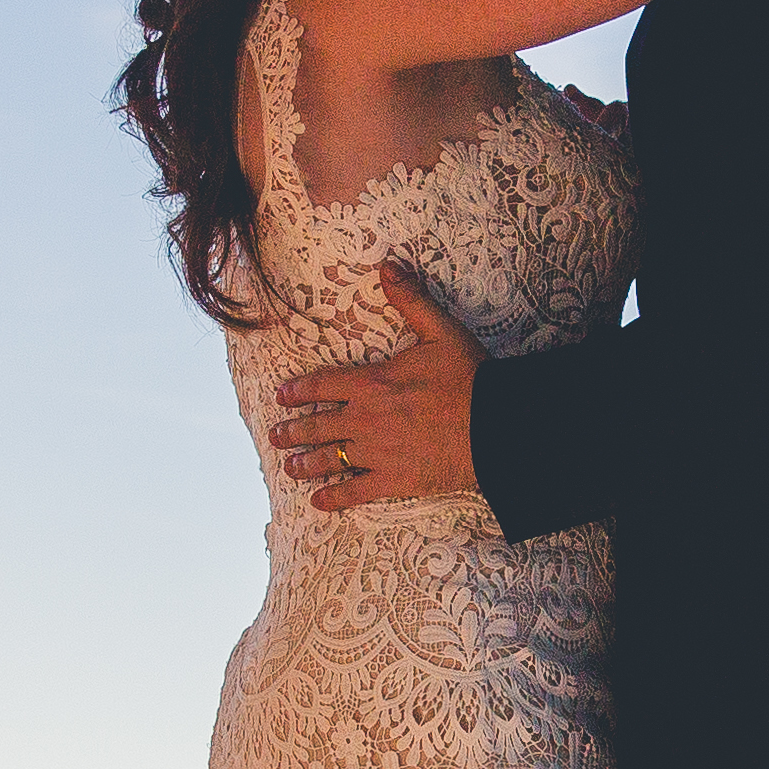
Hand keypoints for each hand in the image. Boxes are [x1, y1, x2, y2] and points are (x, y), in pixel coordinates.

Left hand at [267, 266, 481, 512]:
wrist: (494, 426)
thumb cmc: (469, 378)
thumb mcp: (441, 331)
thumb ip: (410, 300)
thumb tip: (387, 266)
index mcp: (372, 382)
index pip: (323, 384)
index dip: (299, 390)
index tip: (281, 396)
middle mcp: (365, 418)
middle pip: (318, 424)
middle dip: (293, 430)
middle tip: (275, 435)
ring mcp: (376, 452)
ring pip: (329, 460)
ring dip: (305, 463)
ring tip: (289, 467)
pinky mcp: (393, 480)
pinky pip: (355, 492)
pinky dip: (334, 498)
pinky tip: (318, 502)